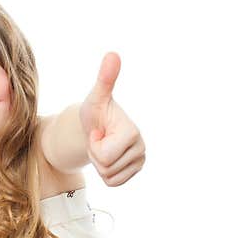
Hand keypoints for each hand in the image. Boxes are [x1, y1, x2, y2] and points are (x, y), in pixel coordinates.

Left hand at [79, 52, 145, 186]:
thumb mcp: (95, 97)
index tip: (99, 131)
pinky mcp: (136, 170)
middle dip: (96, 155)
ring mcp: (141, 160)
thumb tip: (112, 54)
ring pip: (109, 177)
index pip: (105, 156)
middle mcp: (142, 148)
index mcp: (133, 133)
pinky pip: (114, 183)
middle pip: (106, 168)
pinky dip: (106, 173)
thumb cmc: (95, 112)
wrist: (98, 126)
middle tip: (100, 139)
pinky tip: (109, 156)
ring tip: (104, 146)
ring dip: (100, 164)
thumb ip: (105, 78)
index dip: (94, 146)